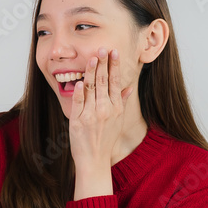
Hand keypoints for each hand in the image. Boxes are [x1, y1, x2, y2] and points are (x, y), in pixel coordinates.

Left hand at [69, 47, 132, 169]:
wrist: (95, 159)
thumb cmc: (105, 139)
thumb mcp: (118, 120)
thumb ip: (122, 102)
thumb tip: (129, 87)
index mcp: (115, 108)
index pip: (115, 82)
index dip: (114, 66)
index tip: (114, 52)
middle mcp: (105, 109)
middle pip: (103, 82)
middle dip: (102, 63)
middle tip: (102, 48)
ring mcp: (91, 115)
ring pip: (91, 89)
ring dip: (90, 72)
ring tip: (91, 58)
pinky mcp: (78, 121)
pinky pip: (78, 103)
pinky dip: (79, 92)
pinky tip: (80, 82)